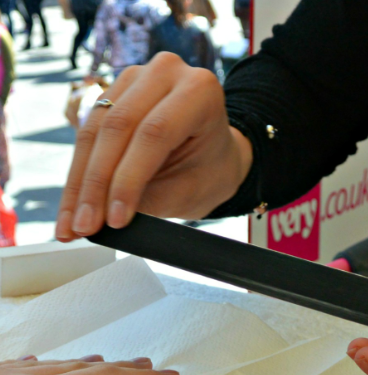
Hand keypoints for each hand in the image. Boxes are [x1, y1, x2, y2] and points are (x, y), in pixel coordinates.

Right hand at [56, 52, 251, 241]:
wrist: (214, 154)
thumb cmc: (211, 169)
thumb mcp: (193, 188)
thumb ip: (152, 198)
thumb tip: (105, 215)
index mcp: (201, 89)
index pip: (155, 133)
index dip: (128, 179)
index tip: (114, 219)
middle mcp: (166, 72)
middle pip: (117, 129)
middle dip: (96, 185)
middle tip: (84, 226)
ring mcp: (135, 78)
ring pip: (94, 132)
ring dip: (79, 183)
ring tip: (71, 224)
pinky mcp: (112, 92)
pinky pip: (87, 134)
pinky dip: (78, 174)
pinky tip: (71, 206)